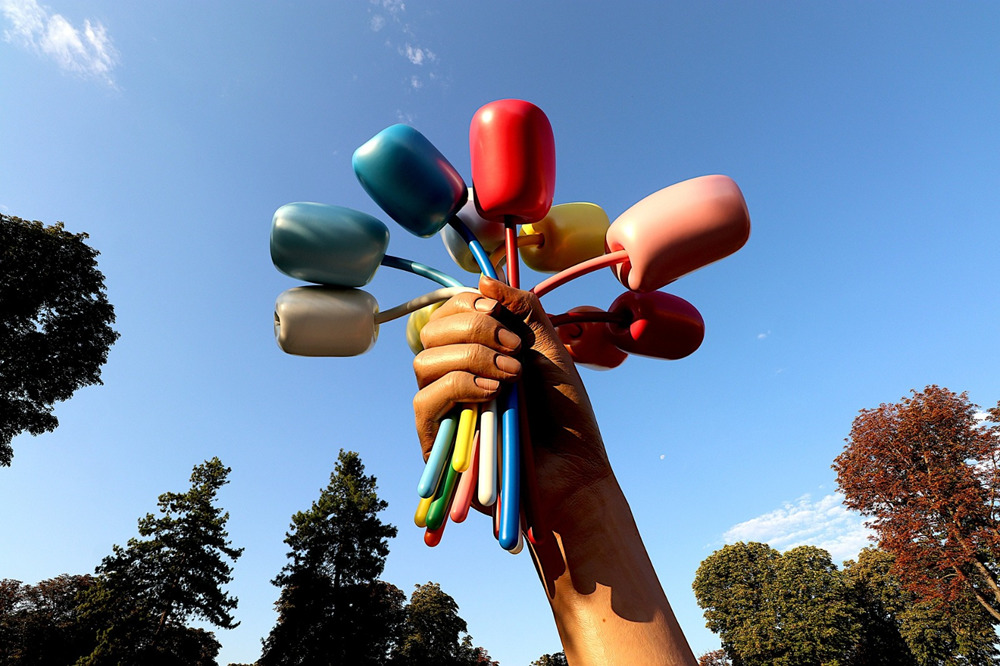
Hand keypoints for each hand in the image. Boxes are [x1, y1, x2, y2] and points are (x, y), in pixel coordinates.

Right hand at [412, 275, 610, 522]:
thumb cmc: (565, 413)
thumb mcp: (549, 348)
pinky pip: (424, 402)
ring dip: (470, 358)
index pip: (448, 313)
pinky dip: (457, 387)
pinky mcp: (437, 441)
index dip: (467, 305)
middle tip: (513, 349)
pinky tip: (492, 393)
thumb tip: (482, 277)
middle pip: (431, 333)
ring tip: (512, 376)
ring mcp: (445, 409)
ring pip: (423, 364)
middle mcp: (455, 376)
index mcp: (477, 351)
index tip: (501, 316)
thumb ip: (522, 309)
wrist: (574, 468)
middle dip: (472, 330)